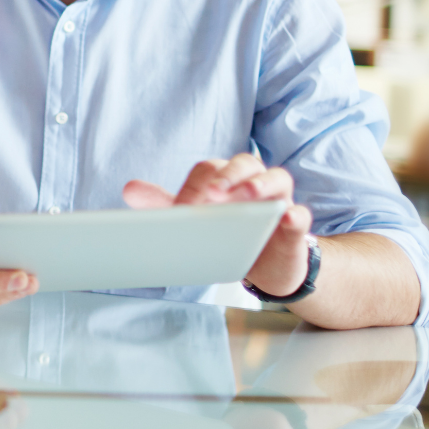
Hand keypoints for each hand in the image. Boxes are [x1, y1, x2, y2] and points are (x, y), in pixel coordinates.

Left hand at [123, 153, 313, 297]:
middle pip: (244, 163)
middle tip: (213, 193)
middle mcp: (254, 181)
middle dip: (228, 176)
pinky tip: (287, 217)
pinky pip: (300, 214)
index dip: (194, 187)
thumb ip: (165, 205)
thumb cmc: (228, 234)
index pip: (210, 170)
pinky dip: (295, 215)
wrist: (263, 265)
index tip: (181, 210)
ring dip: (262, 184)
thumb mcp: (196, 220)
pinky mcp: (296, 225)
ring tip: (250, 194)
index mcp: (227, 177)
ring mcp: (279, 200)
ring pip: (277, 179)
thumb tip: (129, 189)